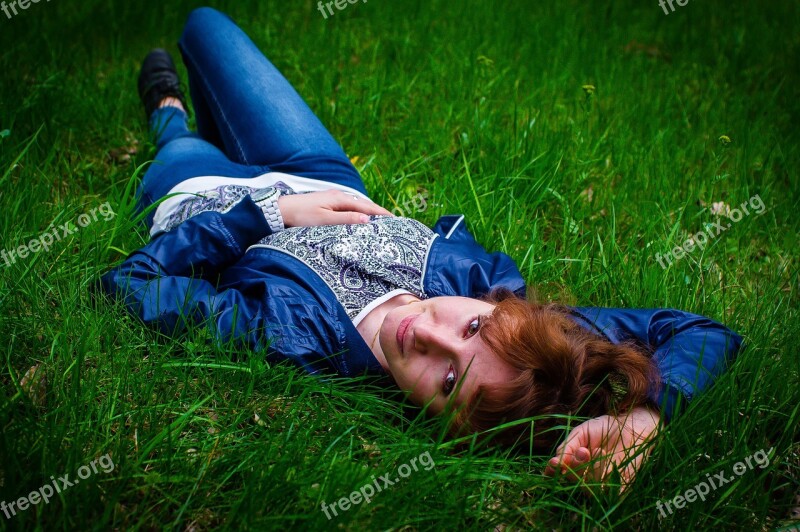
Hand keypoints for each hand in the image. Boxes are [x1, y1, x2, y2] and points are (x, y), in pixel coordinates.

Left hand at [277, 190, 392, 227]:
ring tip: (380, 221)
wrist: (281, 210)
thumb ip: (346, 219)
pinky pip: (349, 207)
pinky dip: (358, 212)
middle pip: (364, 204)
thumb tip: (367, 219)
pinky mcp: (327, 203)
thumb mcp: (325, 220)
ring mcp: (333, 198)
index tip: (395, 219)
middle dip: (378, 212)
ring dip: (369, 212)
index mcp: (340, 198)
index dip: (381, 213)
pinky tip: (360, 218)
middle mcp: (338, 195)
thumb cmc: (302, 215)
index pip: (367, 206)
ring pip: (356, 205)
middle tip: (393, 221)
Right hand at [543, 406, 660, 491]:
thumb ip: (567, 446)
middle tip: (583, 450)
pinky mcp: (617, 488)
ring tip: (599, 450)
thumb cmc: (604, 428)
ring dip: (590, 467)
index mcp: (572, 462)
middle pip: (571, 479)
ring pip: (586, 484)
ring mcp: (599, 483)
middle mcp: (583, 476)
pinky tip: (608, 460)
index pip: (557, 473)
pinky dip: (604, 474)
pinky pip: (605, 490)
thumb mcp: (581, 432)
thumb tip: (555, 462)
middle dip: (575, 464)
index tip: (555, 463)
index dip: (553, 471)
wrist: (631, 428)